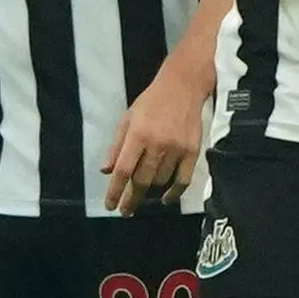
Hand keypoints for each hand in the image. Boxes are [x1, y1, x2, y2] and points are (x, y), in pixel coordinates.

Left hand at [100, 64, 206, 213]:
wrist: (183, 87)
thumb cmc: (151, 102)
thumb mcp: (127, 119)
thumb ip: (116, 146)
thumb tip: (106, 171)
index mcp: (137, 135)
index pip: (122, 171)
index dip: (115, 192)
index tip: (110, 206)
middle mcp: (157, 144)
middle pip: (141, 181)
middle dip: (131, 199)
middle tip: (126, 210)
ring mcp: (176, 149)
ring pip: (160, 181)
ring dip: (150, 190)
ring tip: (144, 191)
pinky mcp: (193, 152)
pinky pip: (183, 180)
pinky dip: (174, 194)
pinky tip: (166, 199)